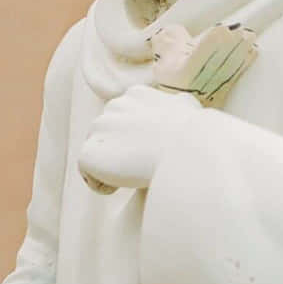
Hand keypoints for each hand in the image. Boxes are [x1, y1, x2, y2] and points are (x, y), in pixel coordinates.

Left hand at [76, 85, 203, 191]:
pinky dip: (103, 184)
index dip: (133, 139)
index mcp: (137, 96)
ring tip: (131, 178)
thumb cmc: (195, 134)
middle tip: (138, 169)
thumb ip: (177, 106)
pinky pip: (88, 173)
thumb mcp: (189, 109)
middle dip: (119, 151)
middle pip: (106, 134)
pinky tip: (121, 187)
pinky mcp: (89, 152)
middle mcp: (114, 106)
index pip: (124, 118)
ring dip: (110, 167)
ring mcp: (98, 127)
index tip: (146, 153)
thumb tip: (181, 105)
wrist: (186, 149)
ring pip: (97, 153)